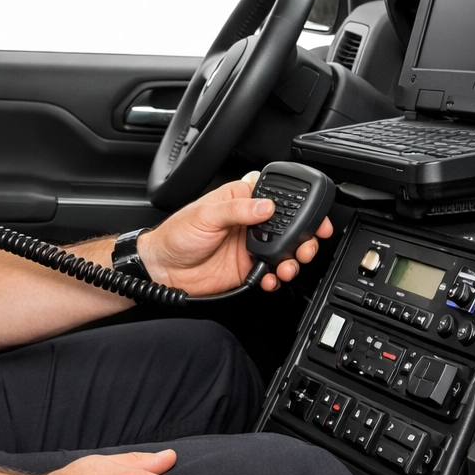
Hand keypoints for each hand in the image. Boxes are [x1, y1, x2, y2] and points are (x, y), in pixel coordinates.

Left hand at [137, 171, 333, 294]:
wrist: (163, 269)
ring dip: (293, 260)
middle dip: (304, 237)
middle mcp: (249, 223)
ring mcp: (250, 247)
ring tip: (290, 265)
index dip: (297, 203)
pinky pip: (271, 273)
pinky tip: (272, 278)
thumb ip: (237, 210)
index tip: (312, 214)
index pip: (275, 196)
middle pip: (288, 227)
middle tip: (307, 245)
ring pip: (285, 252)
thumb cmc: (177, 234)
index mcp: (240, 201)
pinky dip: (277, 278)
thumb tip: (265, 206)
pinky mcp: (248, 269)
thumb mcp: (205, 215)